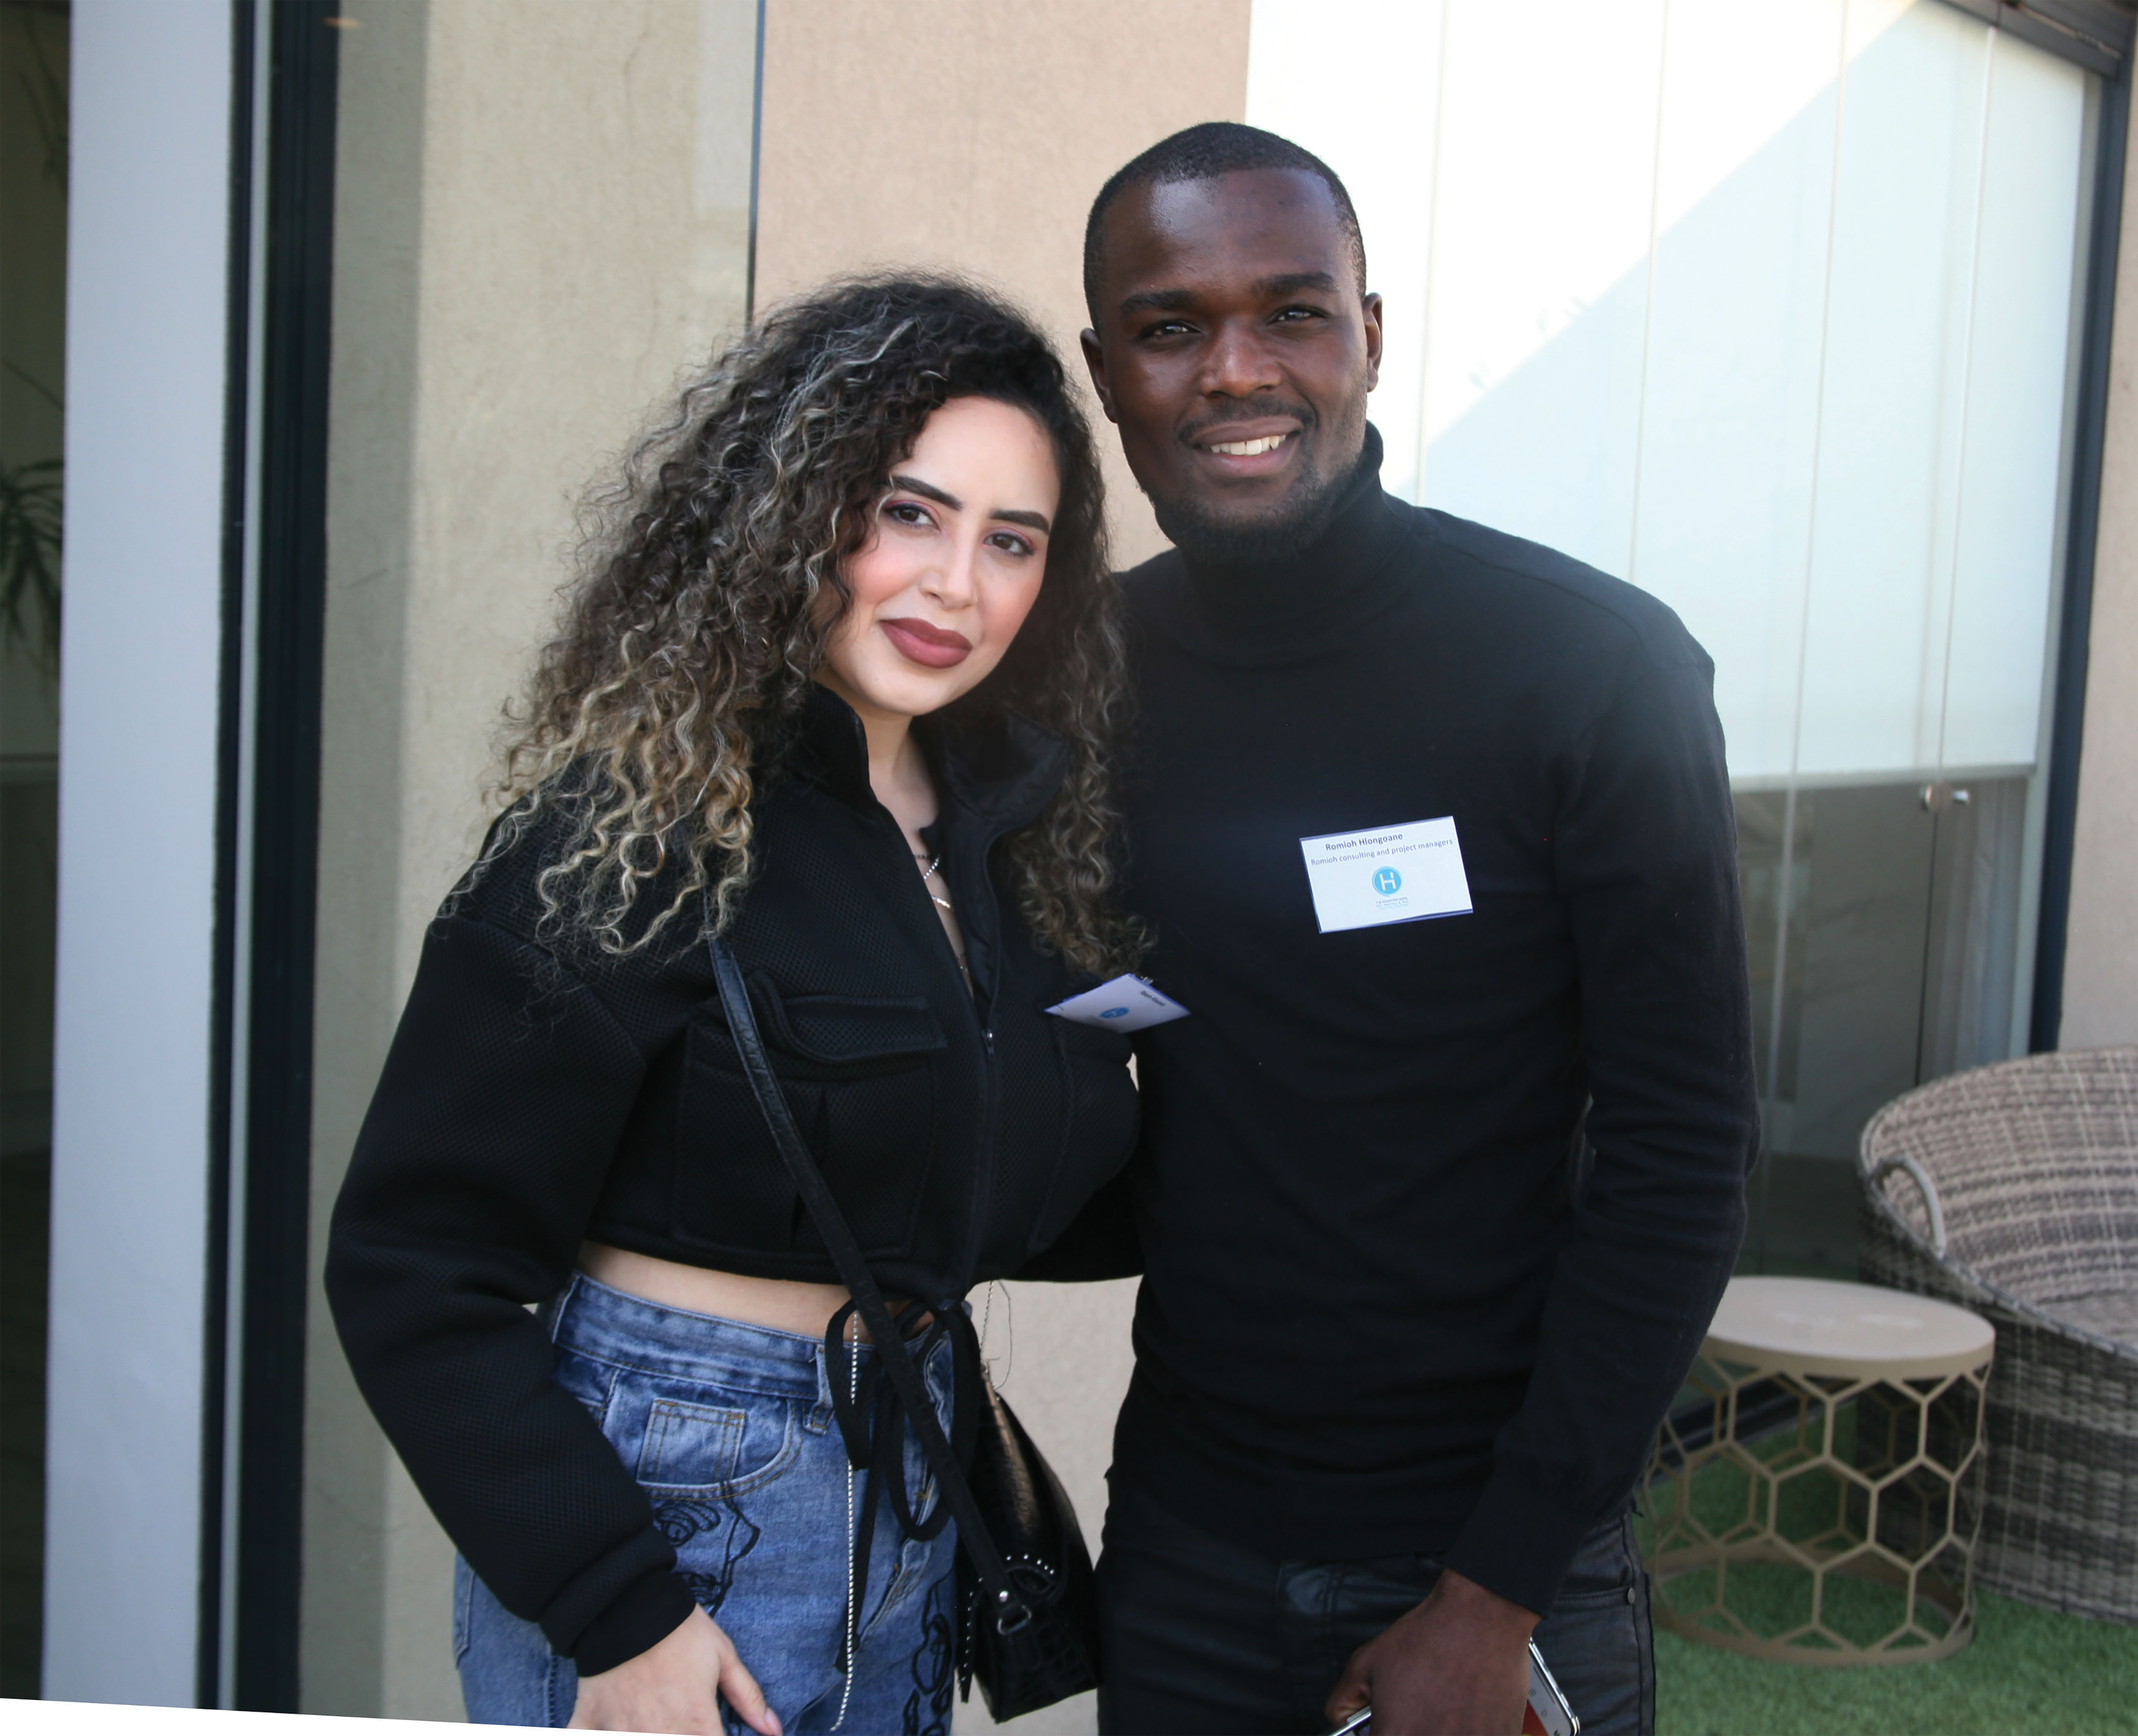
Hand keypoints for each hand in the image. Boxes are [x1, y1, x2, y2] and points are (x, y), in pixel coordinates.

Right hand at [568, 1604, 780, 1734]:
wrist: (626, 1601)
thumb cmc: (680, 1629)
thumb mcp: (723, 1656)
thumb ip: (748, 1697)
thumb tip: (774, 1730)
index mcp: (694, 1723)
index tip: (712, 1735)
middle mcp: (658, 1735)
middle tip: (681, 1727)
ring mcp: (620, 1731)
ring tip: (655, 1729)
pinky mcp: (590, 1722)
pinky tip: (611, 1729)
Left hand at [1324, 1567, 1537, 1735]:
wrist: (1480, 1620)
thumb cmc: (1426, 1639)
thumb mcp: (1364, 1664)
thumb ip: (1343, 1702)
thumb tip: (1341, 1720)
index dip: (1379, 1733)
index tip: (1383, 1725)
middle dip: (1409, 1728)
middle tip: (1416, 1713)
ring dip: (1439, 1728)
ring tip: (1443, 1709)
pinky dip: (1467, 1728)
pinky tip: (1466, 1711)